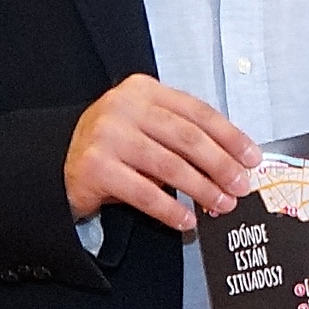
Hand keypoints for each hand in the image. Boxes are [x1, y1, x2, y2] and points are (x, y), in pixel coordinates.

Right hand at [65, 74, 260, 231]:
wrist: (58, 161)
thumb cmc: (113, 144)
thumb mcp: (146, 127)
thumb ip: (183, 135)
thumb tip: (232, 164)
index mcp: (144, 91)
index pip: (198, 111)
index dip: (230, 136)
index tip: (251, 157)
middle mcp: (124, 108)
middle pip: (187, 138)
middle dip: (221, 165)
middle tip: (240, 185)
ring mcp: (108, 136)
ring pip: (169, 166)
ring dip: (202, 188)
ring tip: (221, 203)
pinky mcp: (96, 167)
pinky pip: (144, 193)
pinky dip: (170, 209)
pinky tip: (186, 218)